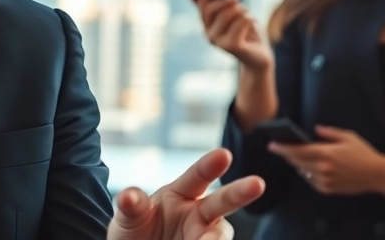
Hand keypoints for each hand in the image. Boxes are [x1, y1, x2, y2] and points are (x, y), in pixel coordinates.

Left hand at [108, 148, 264, 239]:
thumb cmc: (134, 231)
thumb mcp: (127, 217)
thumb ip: (132, 206)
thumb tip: (128, 196)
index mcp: (180, 193)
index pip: (197, 176)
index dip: (210, 164)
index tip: (223, 154)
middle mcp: (199, 213)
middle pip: (223, 201)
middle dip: (240, 192)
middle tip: (257, 183)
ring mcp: (206, 235)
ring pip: (220, 234)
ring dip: (216, 238)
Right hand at [191, 0, 272, 72]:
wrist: (259, 58)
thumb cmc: (248, 33)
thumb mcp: (237, 15)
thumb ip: (227, 6)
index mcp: (207, 22)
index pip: (196, 3)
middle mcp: (208, 32)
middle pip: (209, 8)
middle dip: (224, 1)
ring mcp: (217, 41)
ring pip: (228, 13)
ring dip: (242, 11)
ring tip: (247, 17)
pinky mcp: (231, 46)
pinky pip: (242, 22)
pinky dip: (250, 20)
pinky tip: (252, 25)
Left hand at [268, 126, 384, 195]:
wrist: (378, 175)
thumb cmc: (363, 154)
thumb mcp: (347, 137)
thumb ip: (328, 133)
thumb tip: (315, 129)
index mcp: (325, 153)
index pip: (297, 151)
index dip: (282, 148)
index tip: (271, 145)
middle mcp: (322, 168)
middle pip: (296, 162)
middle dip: (287, 155)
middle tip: (281, 149)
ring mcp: (325, 180)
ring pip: (303, 172)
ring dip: (298, 164)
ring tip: (298, 157)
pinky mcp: (328, 189)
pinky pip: (311, 181)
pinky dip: (309, 174)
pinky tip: (313, 168)